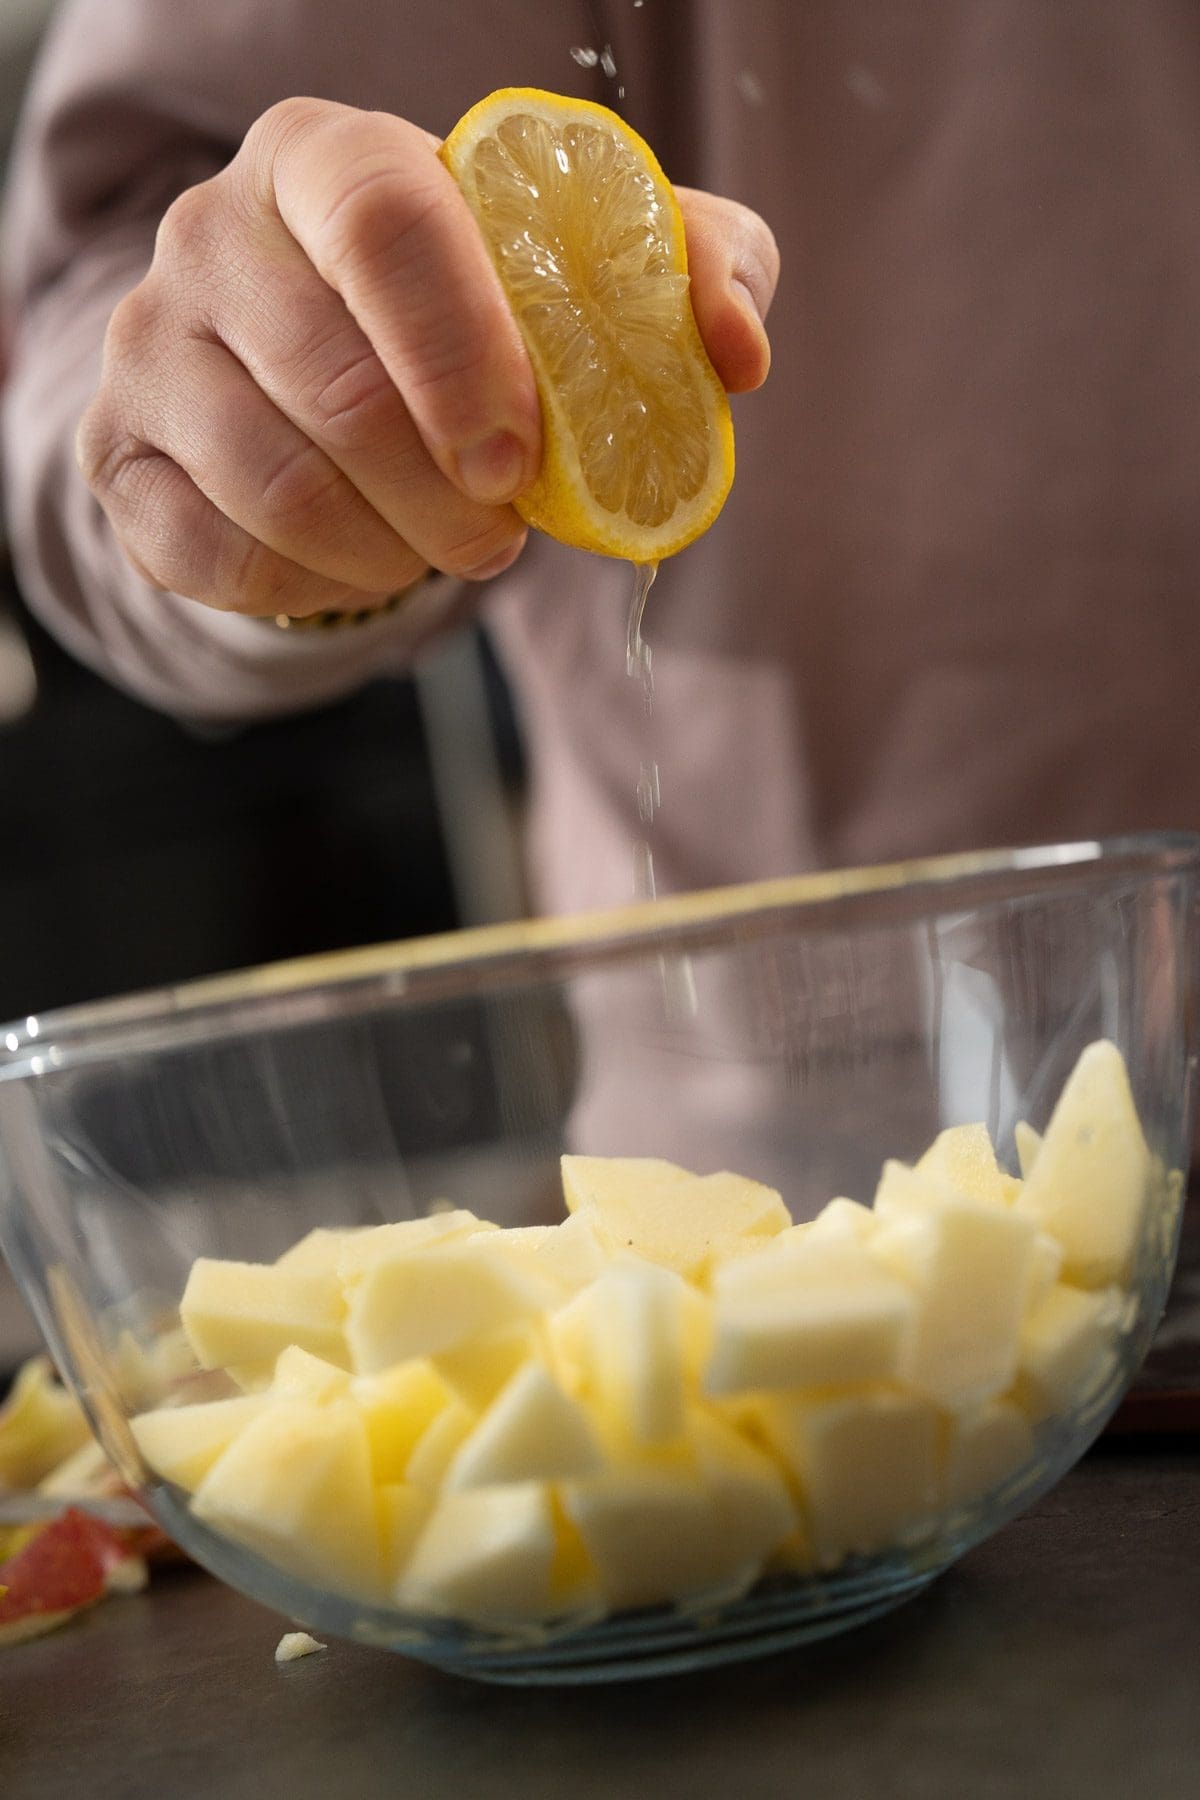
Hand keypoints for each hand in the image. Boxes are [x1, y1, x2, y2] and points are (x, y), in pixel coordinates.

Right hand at [76, 100, 778, 619]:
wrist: (309, 373)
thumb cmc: (466, 314)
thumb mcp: (585, 265)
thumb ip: (686, 268)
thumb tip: (735, 350)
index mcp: (326, 156)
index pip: (387, 227)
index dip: (467, 358)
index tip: (520, 461)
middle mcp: (211, 230)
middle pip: (338, 388)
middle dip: (448, 499)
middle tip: (500, 535)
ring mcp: (148, 344)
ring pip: (277, 486)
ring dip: (389, 552)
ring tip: (437, 550)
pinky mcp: (120, 454)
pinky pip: (216, 553)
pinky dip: (312, 587)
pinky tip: (359, 566)